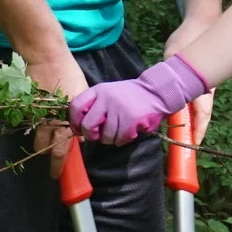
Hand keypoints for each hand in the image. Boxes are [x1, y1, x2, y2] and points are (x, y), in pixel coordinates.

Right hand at [30, 54, 90, 163]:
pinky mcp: (25, 108)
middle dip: (49, 159)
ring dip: (41, 144)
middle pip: (45, 148)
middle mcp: (48, 123)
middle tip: (53, 166)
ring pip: (36, 139)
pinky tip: (39, 125)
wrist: (46, 58)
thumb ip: (83, 115)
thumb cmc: (68, 74)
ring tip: (46, 145)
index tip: (57, 175)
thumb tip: (81, 134)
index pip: (62, 151)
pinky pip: (29, 124)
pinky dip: (34, 128)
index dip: (59, 165)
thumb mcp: (83, 95)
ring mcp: (35, 115)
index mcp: (65, 121)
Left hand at [71, 56, 209, 146]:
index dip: (74, 121)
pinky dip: (122, 140)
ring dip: (110, 139)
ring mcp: (119, 109)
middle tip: (98, 135)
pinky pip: (119, 139)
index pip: (75, 106)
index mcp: (98, 90)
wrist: (156, 91)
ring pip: (105, 136)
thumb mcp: (108, 93)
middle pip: (87, 125)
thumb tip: (78, 128)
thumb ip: (94, 106)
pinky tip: (128, 132)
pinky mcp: (131, 120)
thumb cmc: (129, 96)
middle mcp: (106, 98)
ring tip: (118, 131)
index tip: (78, 129)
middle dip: (91, 135)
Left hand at [163, 20, 217, 137]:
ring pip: (195, 109)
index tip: (194, 144)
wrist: (200, 22)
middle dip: (191, 131)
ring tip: (174, 135)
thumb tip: (157, 90)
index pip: (203, 113)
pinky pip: (189, 100)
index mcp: (202, 84)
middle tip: (180, 145)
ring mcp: (201, 85)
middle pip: (199, 115)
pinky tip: (169, 115)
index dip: (198, 130)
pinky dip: (181, 110)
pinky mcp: (194, 81)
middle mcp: (204, 88)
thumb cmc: (189, 38)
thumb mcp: (173, 55)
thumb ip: (167, 73)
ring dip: (185, 122)